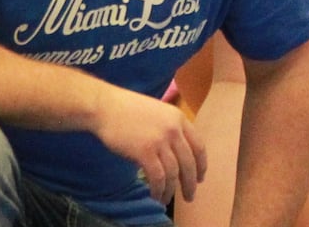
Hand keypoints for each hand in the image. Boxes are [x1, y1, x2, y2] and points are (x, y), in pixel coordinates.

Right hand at [93, 87, 206, 205]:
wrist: (107, 107)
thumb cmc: (129, 110)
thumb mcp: (159, 113)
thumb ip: (171, 129)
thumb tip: (177, 154)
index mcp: (180, 118)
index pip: (199, 146)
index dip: (201, 165)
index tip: (200, 178)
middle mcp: (174, 129)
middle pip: (189, 162)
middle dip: (190, 183)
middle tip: (189, 196)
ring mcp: (160, 141)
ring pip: (174, 172)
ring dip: (171, 190)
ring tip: (166, 200)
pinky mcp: (144, 152)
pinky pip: (158, 177)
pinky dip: (159, 189)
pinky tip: (156, 196)